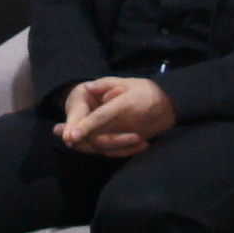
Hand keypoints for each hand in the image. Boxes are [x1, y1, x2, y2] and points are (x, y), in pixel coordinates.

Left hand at [58, 76, 177, 155]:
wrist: (170, 105)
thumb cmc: (146, 90)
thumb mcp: (128, 81)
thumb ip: (106, 84)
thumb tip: (88, 88)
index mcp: (126, 106)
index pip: (103, 117)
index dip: (87, 126)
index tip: (72, 134)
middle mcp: (128, 124)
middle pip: (100, 136)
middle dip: (80, 138)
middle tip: (63, 135)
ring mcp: (132, 136)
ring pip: (105, 146)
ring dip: (86, 145)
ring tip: (70, 140)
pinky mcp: (133, 144)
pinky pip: (114, 151)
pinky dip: (98, 150)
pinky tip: (85, 144)